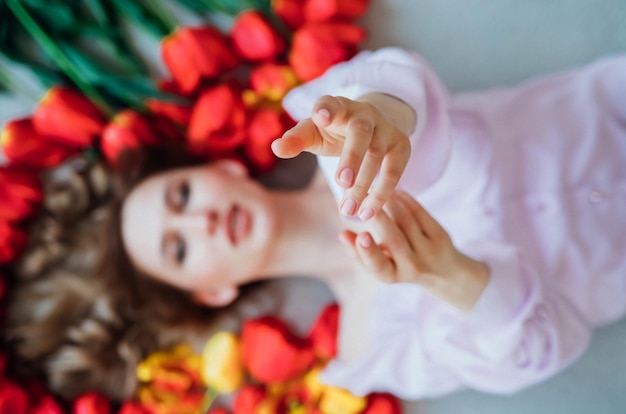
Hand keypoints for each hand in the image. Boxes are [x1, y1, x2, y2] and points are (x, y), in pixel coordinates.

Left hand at [272, 94, 413, 219]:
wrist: (371, 126)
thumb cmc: (333, 131)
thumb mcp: (312, 133)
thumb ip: (296, 140)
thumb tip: (276, 147)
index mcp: (338, 107)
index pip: (331, 103)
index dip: (327, 108)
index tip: (321, 116)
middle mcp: (365, 114)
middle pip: (361, 132)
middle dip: (352, 156)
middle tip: (341, 183)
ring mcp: (386, 129)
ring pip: (377, 155)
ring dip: (364, 185)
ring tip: (348, 210)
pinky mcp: (401, 146)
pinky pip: (394, 172)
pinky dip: (382, 194)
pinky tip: (368, 212)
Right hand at [340, 190, 489, 310]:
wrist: (444, 272)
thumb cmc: (402, 266)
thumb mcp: (381, 266)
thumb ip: (359, 253)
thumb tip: (342, 234)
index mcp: (393, 275)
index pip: (379, 267)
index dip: (369, 252)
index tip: (361, 235)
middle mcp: (413, 266)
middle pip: (395, 240)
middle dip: (378, 219)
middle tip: (363, 199)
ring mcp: (429, 251)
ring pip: (407, 222)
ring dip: (390, 203)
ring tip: (375, 189)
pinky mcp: (441, 236)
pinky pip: (421, 213)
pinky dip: (406, 200)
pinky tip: (394, 191)